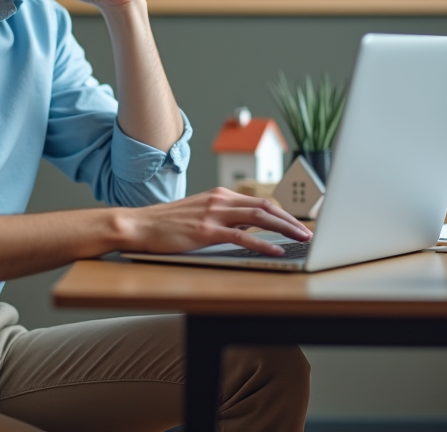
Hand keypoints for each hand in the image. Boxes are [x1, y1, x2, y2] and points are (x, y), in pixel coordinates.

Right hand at [117, 188, 312, 255]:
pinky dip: (262, 243)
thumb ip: (224, 217)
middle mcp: (220, 200)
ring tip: (301, 239)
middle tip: (307, 233)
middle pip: (266, 206)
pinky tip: (276, 250)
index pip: (260, 201)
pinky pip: (241, 237)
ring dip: (285, 228)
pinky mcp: (205, 231)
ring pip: (259, 218)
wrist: (139, 225)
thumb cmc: (166, 224)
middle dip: (291, 219)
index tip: (297, 225)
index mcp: (220, 195)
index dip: (283, 213)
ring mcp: (213, 214)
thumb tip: (248, 228)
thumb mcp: (199, 213)